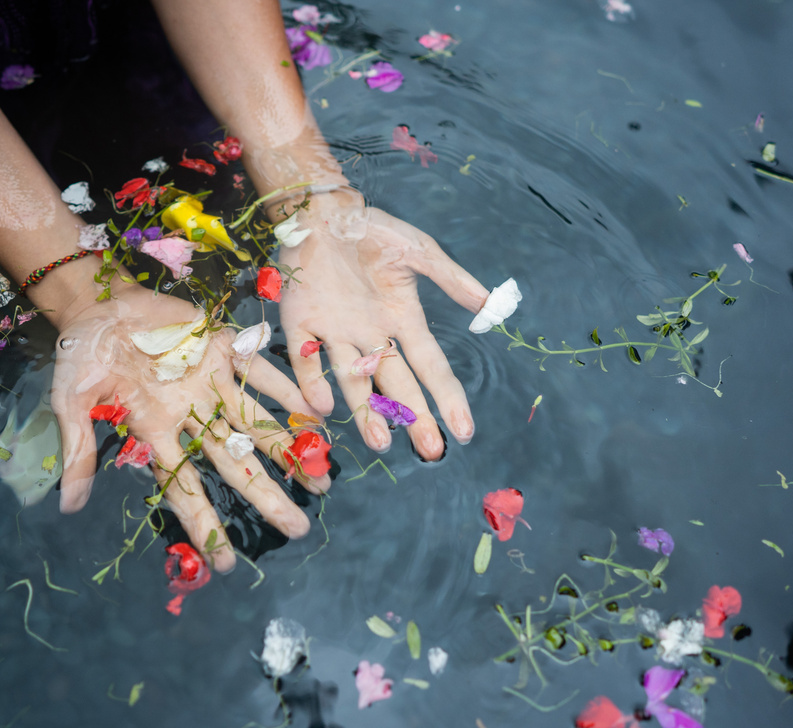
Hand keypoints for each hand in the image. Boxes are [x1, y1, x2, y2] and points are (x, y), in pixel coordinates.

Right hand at [49, 284, 327, 571]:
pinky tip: (315, 413)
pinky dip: (286, 390)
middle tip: (298, 529)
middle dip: (266, 496)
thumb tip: (68, 506)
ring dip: (289, 451)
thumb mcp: (71, 401)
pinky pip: (260, 373)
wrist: (98, 301)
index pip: (185, 487)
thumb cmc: (80, 353)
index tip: (226, 564)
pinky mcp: (222, 349)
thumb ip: (78, 449)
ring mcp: (210, 383)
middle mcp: (190, 415)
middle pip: (234, 464)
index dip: (205, 525)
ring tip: (322, 482)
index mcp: (155, 432)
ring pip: (256, 424)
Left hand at [278, 192, 489, 460]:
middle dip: (415, 418)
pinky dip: (314, 379)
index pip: (430, 366)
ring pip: (353, 381)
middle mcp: (371, 335)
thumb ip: (452, 280)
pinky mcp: (301, 323)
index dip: (447, 397)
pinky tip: (324, 404)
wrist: (324, 212)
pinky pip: (307, 358)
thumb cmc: (374, 230)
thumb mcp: (419, 251)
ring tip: (380, 442)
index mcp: (402, 320)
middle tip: (430, 451)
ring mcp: (336, 333)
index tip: (463, 431)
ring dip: (366, 412)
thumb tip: (491, 306)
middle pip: (396, 384)